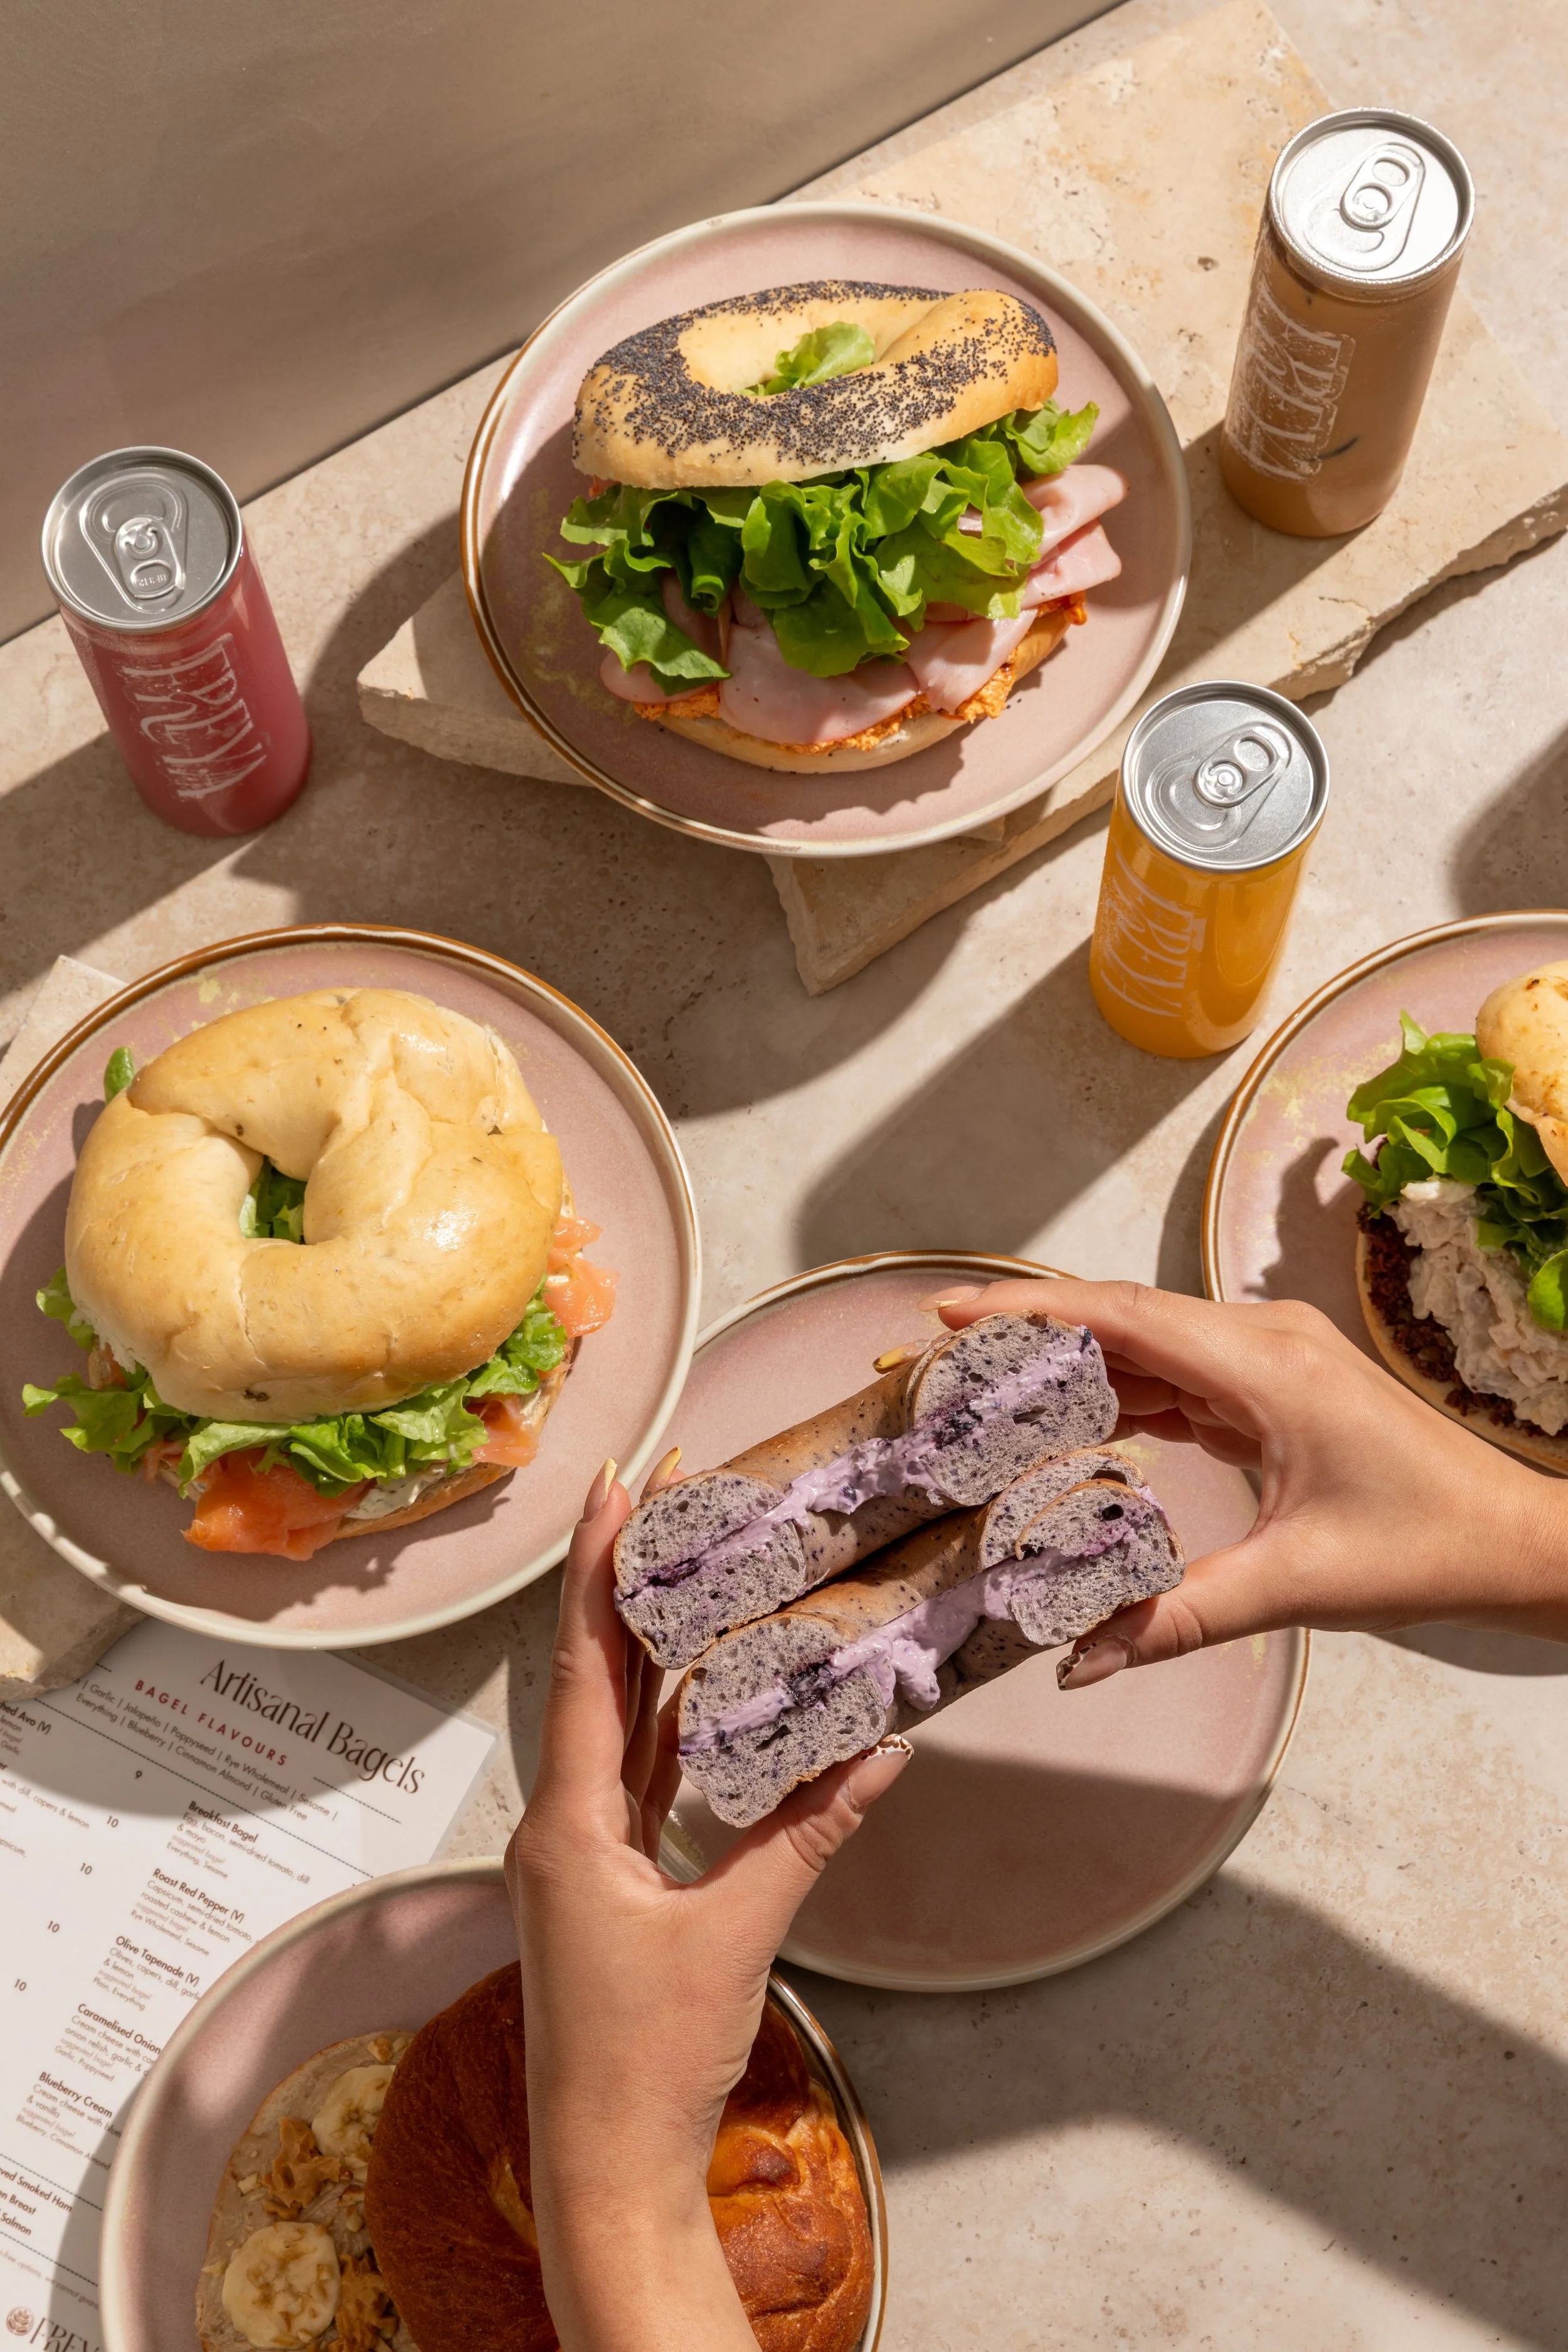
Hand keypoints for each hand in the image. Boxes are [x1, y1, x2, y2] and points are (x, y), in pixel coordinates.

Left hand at [506, 1458, 909, 2351]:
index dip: (599, 1567)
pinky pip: (642, 1779)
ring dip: (654, 1648)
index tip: (617, 1485)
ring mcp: (581, 1852)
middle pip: (595, 1674)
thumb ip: (807, 1833)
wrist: (610, 2166)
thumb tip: (882, 1752)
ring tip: (697, 1564)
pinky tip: (714, 1685)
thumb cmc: (650, 2062)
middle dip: (629, 1581)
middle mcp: (560, 1823)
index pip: (582, 1663)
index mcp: (567, 1824)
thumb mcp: (740, 1933)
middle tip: (671, 1493)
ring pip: (620, 1723)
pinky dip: (678, 1728)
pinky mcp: (610, 1881)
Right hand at [927, 1279, 1567, 1680]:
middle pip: (1121, 1318)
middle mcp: (1263, 1342)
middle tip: (938, 1350)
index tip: (952, 1307)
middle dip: (1027, 1332)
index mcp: (1269, 1366)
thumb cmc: (1427, 1547)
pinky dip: (1115, 1392)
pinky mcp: (1269, 1390)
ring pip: (1144, 1344)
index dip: (1031, 1309)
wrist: (1515, 1542)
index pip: (1125, 1316)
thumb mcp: (1295, 1586)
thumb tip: (1078, 1656)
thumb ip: (1177, 1617)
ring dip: (1067, 1363)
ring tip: (981, 1387)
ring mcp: (1267, 1361)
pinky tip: (1064, 1419)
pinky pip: (1174, 1375)